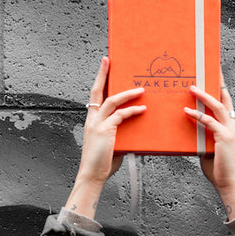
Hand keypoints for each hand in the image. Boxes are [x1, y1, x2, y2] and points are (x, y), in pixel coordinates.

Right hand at [78, 57, 145, 185]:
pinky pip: (120, 116)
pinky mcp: (104, 131)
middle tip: (109, 60)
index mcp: (92, 120)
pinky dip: (132, 111)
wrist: (93, 175)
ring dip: (127, 94)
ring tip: (141, 90)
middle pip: (98, 91)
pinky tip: (142, 110)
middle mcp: (92, 119)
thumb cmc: (102, 163)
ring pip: (111, 101)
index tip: (105, 65)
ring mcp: (97, 124)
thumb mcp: (112, 144)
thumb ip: (121, 132)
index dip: (100, 79)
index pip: (95, 95)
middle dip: (103, 74)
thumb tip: (135, 128)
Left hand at [184, 85, 234, 218]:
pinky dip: (197, 116)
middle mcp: (233, 125)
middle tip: (208, 69)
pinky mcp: (224, 138)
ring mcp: (230, 131)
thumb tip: (190, 127)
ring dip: (203, 96)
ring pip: (217, 106)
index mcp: (231, 126)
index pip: (225, 102)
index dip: (220, 88)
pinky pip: (209, 122)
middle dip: (217, 82)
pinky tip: (186, 111)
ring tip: (191, 88)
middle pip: (225, 98)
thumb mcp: (208, 148)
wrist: (229, 184)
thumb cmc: (218, 169)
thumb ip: (202, 136)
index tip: (213, 75)